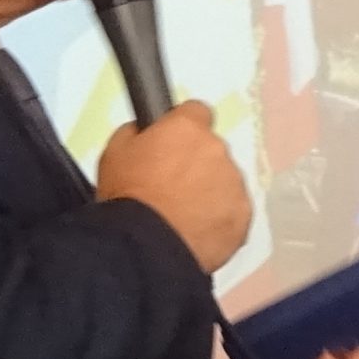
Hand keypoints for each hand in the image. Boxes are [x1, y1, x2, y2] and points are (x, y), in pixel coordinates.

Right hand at [97, 101, 251, 273]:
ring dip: (209, 192)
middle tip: (170, 189)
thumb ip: (137, 133)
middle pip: (211, 150)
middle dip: (195, 164)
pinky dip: (219, 220)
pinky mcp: (243, 217)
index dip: (183, 128)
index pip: (197, 112)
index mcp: (188, 129)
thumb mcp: (114, 152)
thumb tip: (147, 131)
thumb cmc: (126, 196)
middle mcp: (218, 150)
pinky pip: (233, 212)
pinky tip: (195, 233)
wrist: (144, 246)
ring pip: (225, 182)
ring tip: (181, 216)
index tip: (172, 144)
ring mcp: (235, 184)